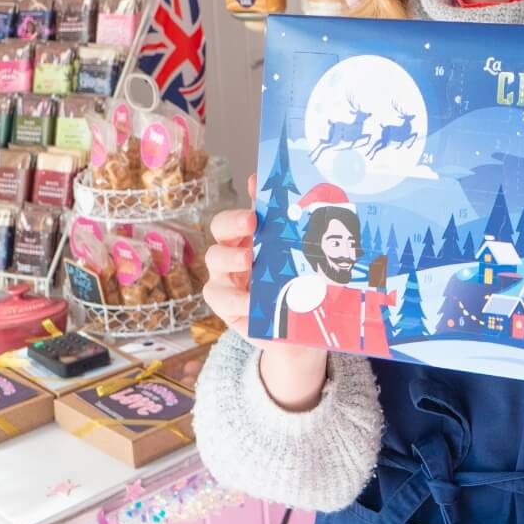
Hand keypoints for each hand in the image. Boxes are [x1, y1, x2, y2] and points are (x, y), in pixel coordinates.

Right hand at [204, 175, 325, 400]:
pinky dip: (234, 297)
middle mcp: (236, 250)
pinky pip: (219, 295)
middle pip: (220, 227)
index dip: (247, 196)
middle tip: (252, 222)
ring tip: (249, 260)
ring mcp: (227, 276)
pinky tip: (250, 301)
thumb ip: (303, 241)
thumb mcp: (305, 264)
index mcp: (255, 236)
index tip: (256, 186)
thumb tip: (310, 205)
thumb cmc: (300, 291)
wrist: (298, 337)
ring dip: (230, 257)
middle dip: (233, 221)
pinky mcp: (224, 304)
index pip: (248, 207)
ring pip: (214, 257)